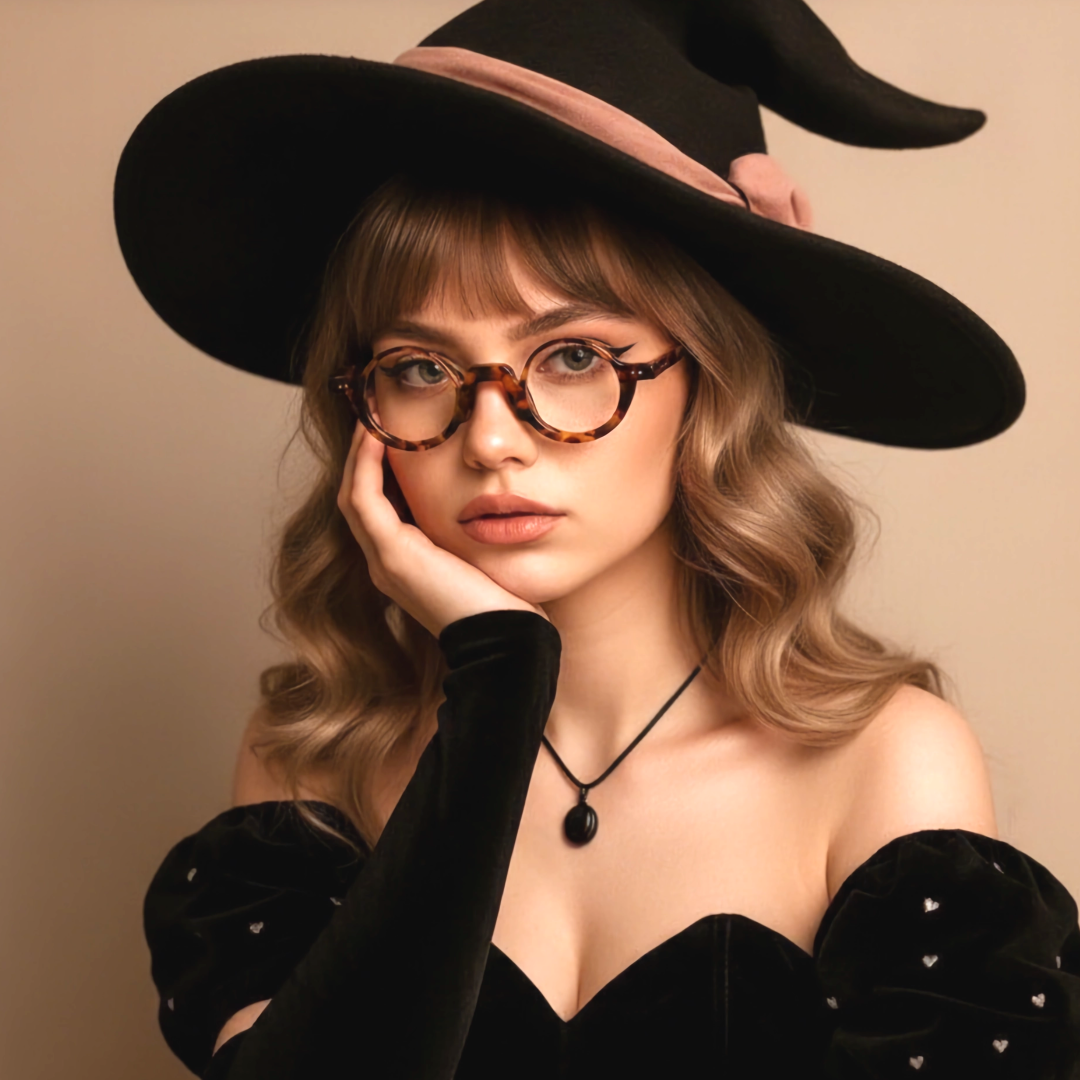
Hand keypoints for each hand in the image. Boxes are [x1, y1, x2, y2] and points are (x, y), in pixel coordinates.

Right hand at [337, 421, 549, 638]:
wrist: (507, 641)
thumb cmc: (507, 605)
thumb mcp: (484, 557)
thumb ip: (473, 531)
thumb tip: (493, 501)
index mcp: (405, 564)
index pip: (378, 507)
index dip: (377, 468)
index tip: (390, 430)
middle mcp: (385, 563)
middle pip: (358, 497)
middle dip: (363, 455)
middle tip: (372, 413)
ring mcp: (384, 561)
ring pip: (354, 495)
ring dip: (359, 453)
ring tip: (370, 416)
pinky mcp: (393, 556)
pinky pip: (364, 499)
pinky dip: (366, 465)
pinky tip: (377, 435)